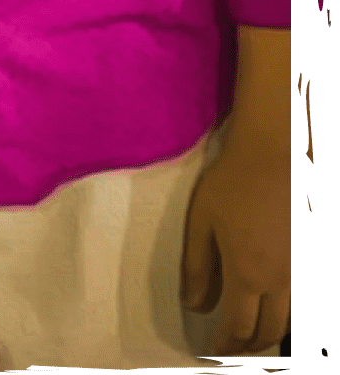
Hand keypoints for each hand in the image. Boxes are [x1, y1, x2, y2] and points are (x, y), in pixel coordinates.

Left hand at [182, 136, 289, 353]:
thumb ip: (197, 268)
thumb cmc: (233, 184)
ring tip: (249, 339)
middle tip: (230, 351)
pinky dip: (286, 314)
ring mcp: (303, 272)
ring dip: (269, 335)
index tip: (210, 351)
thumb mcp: (201, 223)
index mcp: (249, 274)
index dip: (223, 344)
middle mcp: (282, 281)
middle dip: (247, 347)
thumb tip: (194, 306)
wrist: (279, 156)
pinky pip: (302, 300)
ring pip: (290, 320)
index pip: (237, 326)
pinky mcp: (314, 260)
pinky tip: (272, 309)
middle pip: (268, 332)